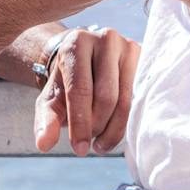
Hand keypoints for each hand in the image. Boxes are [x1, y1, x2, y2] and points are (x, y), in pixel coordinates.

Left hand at [34, 26, 140, 156]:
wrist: (87, 60)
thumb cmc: (67, 81)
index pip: (80, 90)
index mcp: (76, 43)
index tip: (79, 149)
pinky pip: (141, 97)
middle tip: (89, 141)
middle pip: (106, 97)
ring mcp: (129, 47)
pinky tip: (116, 131)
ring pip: (126, 100)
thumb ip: (46, 120)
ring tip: (100, 142)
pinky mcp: (145, 59)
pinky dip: (128, 120)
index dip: (80, 123)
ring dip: (113, 129)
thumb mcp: (51, 99)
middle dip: (96, 126)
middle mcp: (105, 39)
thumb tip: (43, 144)